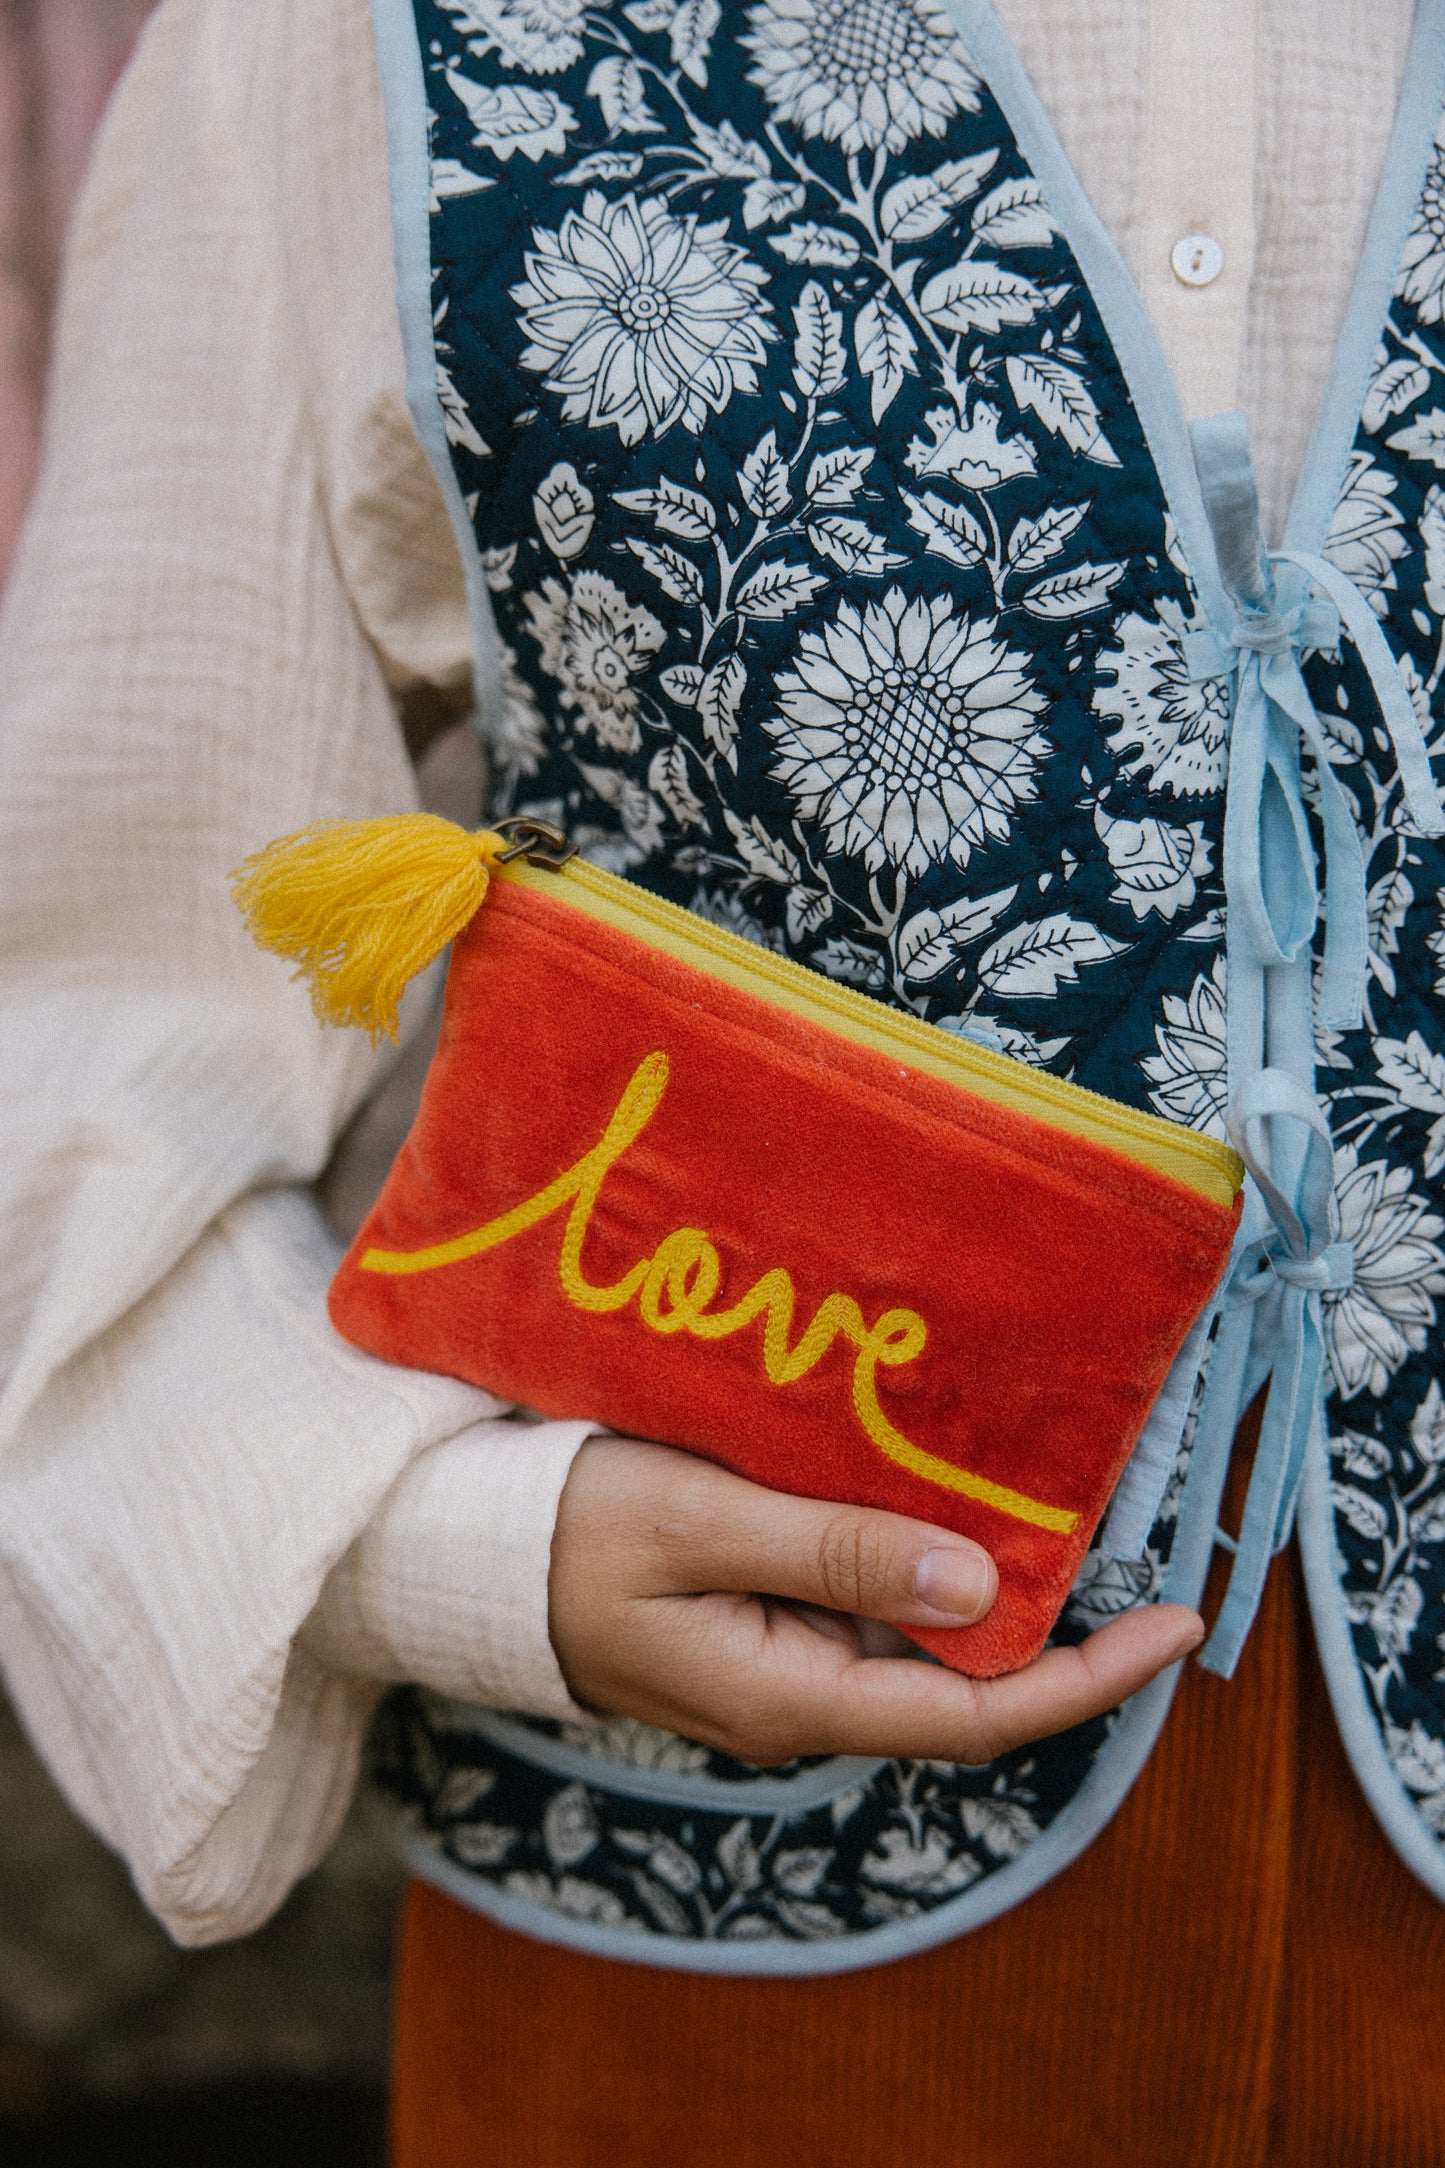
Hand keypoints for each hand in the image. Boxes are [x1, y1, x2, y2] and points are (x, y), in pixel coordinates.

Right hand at [549, 1434, 1202, 1766]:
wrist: (460, 1551)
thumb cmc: (569, 1527)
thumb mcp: (701, 1521)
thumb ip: (836, 1551)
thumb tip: (981, 1587)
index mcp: (791, 1695)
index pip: (975, 1714)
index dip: (1087, 1679)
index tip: (1177, 1625)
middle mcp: (801, 1701)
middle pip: (962, 1681)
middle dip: (1061, 1625)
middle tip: (1138, 1536)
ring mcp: (781, 1669)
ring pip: (920, 1640)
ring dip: (993, 1584)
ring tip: (1062, 1499)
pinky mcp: (761, 1629)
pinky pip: (871, 1609)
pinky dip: (926, 1561)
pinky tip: (949, 1494)